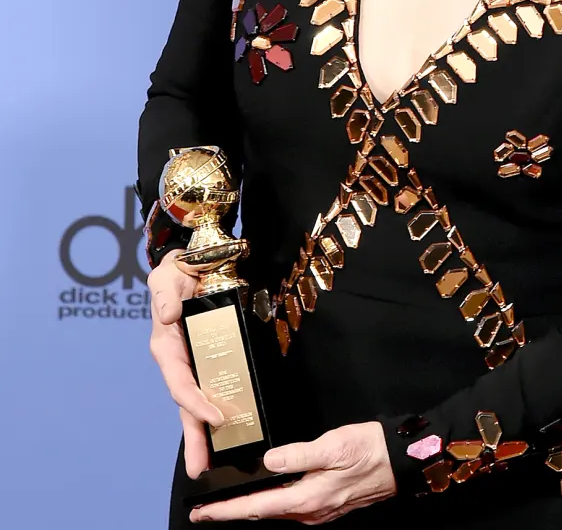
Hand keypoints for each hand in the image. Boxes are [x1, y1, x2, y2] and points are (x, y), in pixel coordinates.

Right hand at [148, 249, 224, 478]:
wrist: (193, 261)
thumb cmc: (176, 270)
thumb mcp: (166, 276)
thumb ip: (165, 293)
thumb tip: (167, 316)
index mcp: (166, 348)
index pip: (180, 382)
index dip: (195, 402)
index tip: (215, 418)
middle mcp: (177, 360)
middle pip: (186, 403)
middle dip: (192, 435)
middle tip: (200, 468)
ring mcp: (192, 361)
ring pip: (198, 401)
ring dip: (202, 431)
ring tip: (208, 461)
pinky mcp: (207, 357)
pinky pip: (213, 385)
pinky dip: (217, 406)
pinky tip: (228, 425)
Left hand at [189, 421, 397, 522]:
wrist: (399, 461)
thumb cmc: (368, 450)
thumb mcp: (333, 445)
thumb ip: (299, 454)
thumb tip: (269, 461)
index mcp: (306, 499)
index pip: (256, 507)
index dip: (226, 511)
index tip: (200, 512)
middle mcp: (308, 511)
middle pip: (262, 513)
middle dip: (232, 511)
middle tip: (204, 508)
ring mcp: (318, 510)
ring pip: (275, 511)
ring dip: (250, 507)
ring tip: (228, 501)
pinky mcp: (325, 503)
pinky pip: (289, 506)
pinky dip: (270, 501)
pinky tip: (267, 492)